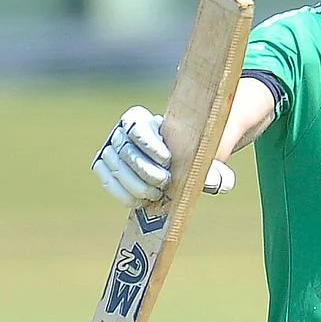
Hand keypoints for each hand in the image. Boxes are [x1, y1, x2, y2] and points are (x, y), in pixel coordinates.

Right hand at [92, 106, 235, 207]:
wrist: (170, 165)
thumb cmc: (189, 157)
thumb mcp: (203, 159)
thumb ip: (214, 169)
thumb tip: (217, 183)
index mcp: (142, 118)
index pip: (137, 127)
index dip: (150, 144)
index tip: (168, 159)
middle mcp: (122, 131)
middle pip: (126, 149)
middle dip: (144, 169)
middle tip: (163, 183)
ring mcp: (110, 149)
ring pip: (116, 166)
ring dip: (134, 184)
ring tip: (154, 195)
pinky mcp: (103, 167)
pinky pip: (107, 180)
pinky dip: (121, 193)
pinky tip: (138, 202)